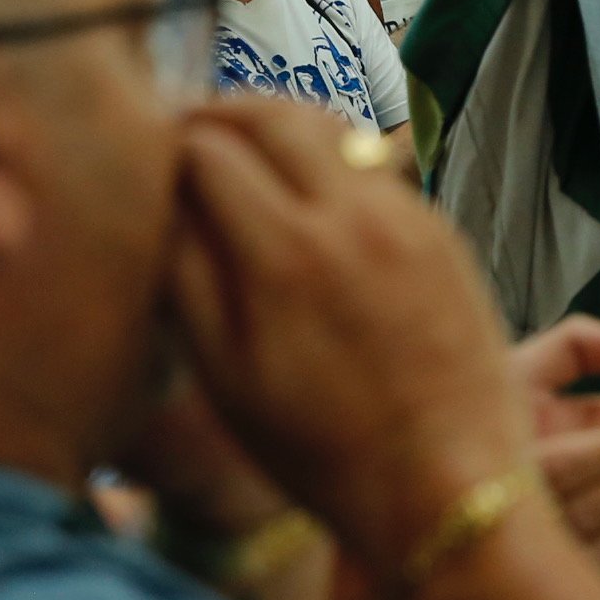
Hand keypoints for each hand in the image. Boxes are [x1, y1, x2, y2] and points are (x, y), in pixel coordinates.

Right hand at [159, 100, 534, 554]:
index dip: (167, 142)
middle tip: (190, 130)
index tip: (150, 155)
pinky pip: (376, 167)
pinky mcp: (443, 232)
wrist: (449, 486)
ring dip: (280, 126)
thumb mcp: (227, 376)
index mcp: (283, 254)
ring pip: (331, 128)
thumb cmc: (323, 452)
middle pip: (272, 114)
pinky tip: (310, 196)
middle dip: (221, 112)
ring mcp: (407, 217)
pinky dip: (332, 160)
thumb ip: (187, 276)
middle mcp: (350, 216)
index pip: (207, 148)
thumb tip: (163, 202)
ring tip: (246, 151)